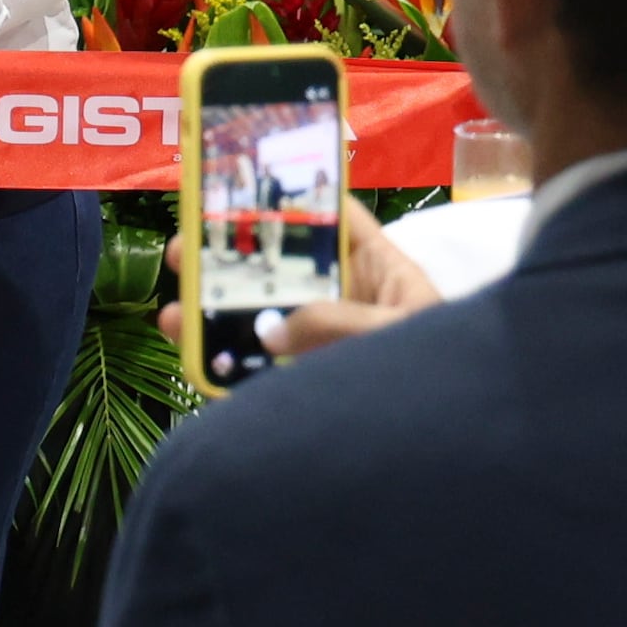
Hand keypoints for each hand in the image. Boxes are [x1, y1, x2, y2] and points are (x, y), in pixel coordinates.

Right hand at [164, 208, 441, 366]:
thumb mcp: (400, 335)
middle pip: (280, 267)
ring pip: (261, 318)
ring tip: (175, 317)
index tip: (241, 183)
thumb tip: (271, 332)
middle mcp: (345, 301)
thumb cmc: (446, 374)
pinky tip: (198, 363)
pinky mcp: (305, 382)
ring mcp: (323, 343)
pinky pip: (260, 368)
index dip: (293, 195)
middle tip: (184, 254)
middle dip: (227, 258)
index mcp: (379, 272)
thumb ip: (340, 324)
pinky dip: (225, 365)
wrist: (450, 443)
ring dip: (211, 314)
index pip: (335, 218)